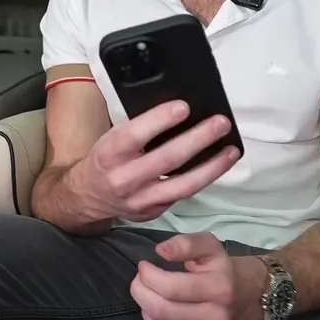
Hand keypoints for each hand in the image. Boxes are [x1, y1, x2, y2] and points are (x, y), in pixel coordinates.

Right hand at [74, 100, 239, 222]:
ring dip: (212, 167)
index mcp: (109, 154)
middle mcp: (124, 179)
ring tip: (231, 150)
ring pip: (183, 185)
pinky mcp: (154, 212)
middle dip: (197, 140)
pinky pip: (183, 194)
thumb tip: (179, 111)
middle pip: (166, 159)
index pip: (135, 135)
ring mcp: (141, 200)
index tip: (184, 107)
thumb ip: (139, 129)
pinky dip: (204, 179)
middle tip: (220, 123)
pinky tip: (218, 165)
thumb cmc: (106, 159)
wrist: (88, 197)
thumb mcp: (111, 139)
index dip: (160, 120)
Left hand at [131, 232, 241, 319]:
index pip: (170, 287)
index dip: (148, 275)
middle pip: (161, 311)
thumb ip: (184, 244)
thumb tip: (161, 251)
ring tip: (151, 299)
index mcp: (219, 288)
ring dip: (146, 313)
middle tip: (139, 282)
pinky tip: (160, 319)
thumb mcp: (207, 245)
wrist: (244, 295)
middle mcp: (217, 318)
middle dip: (140, 293)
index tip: (144, 267)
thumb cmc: (220, 268)